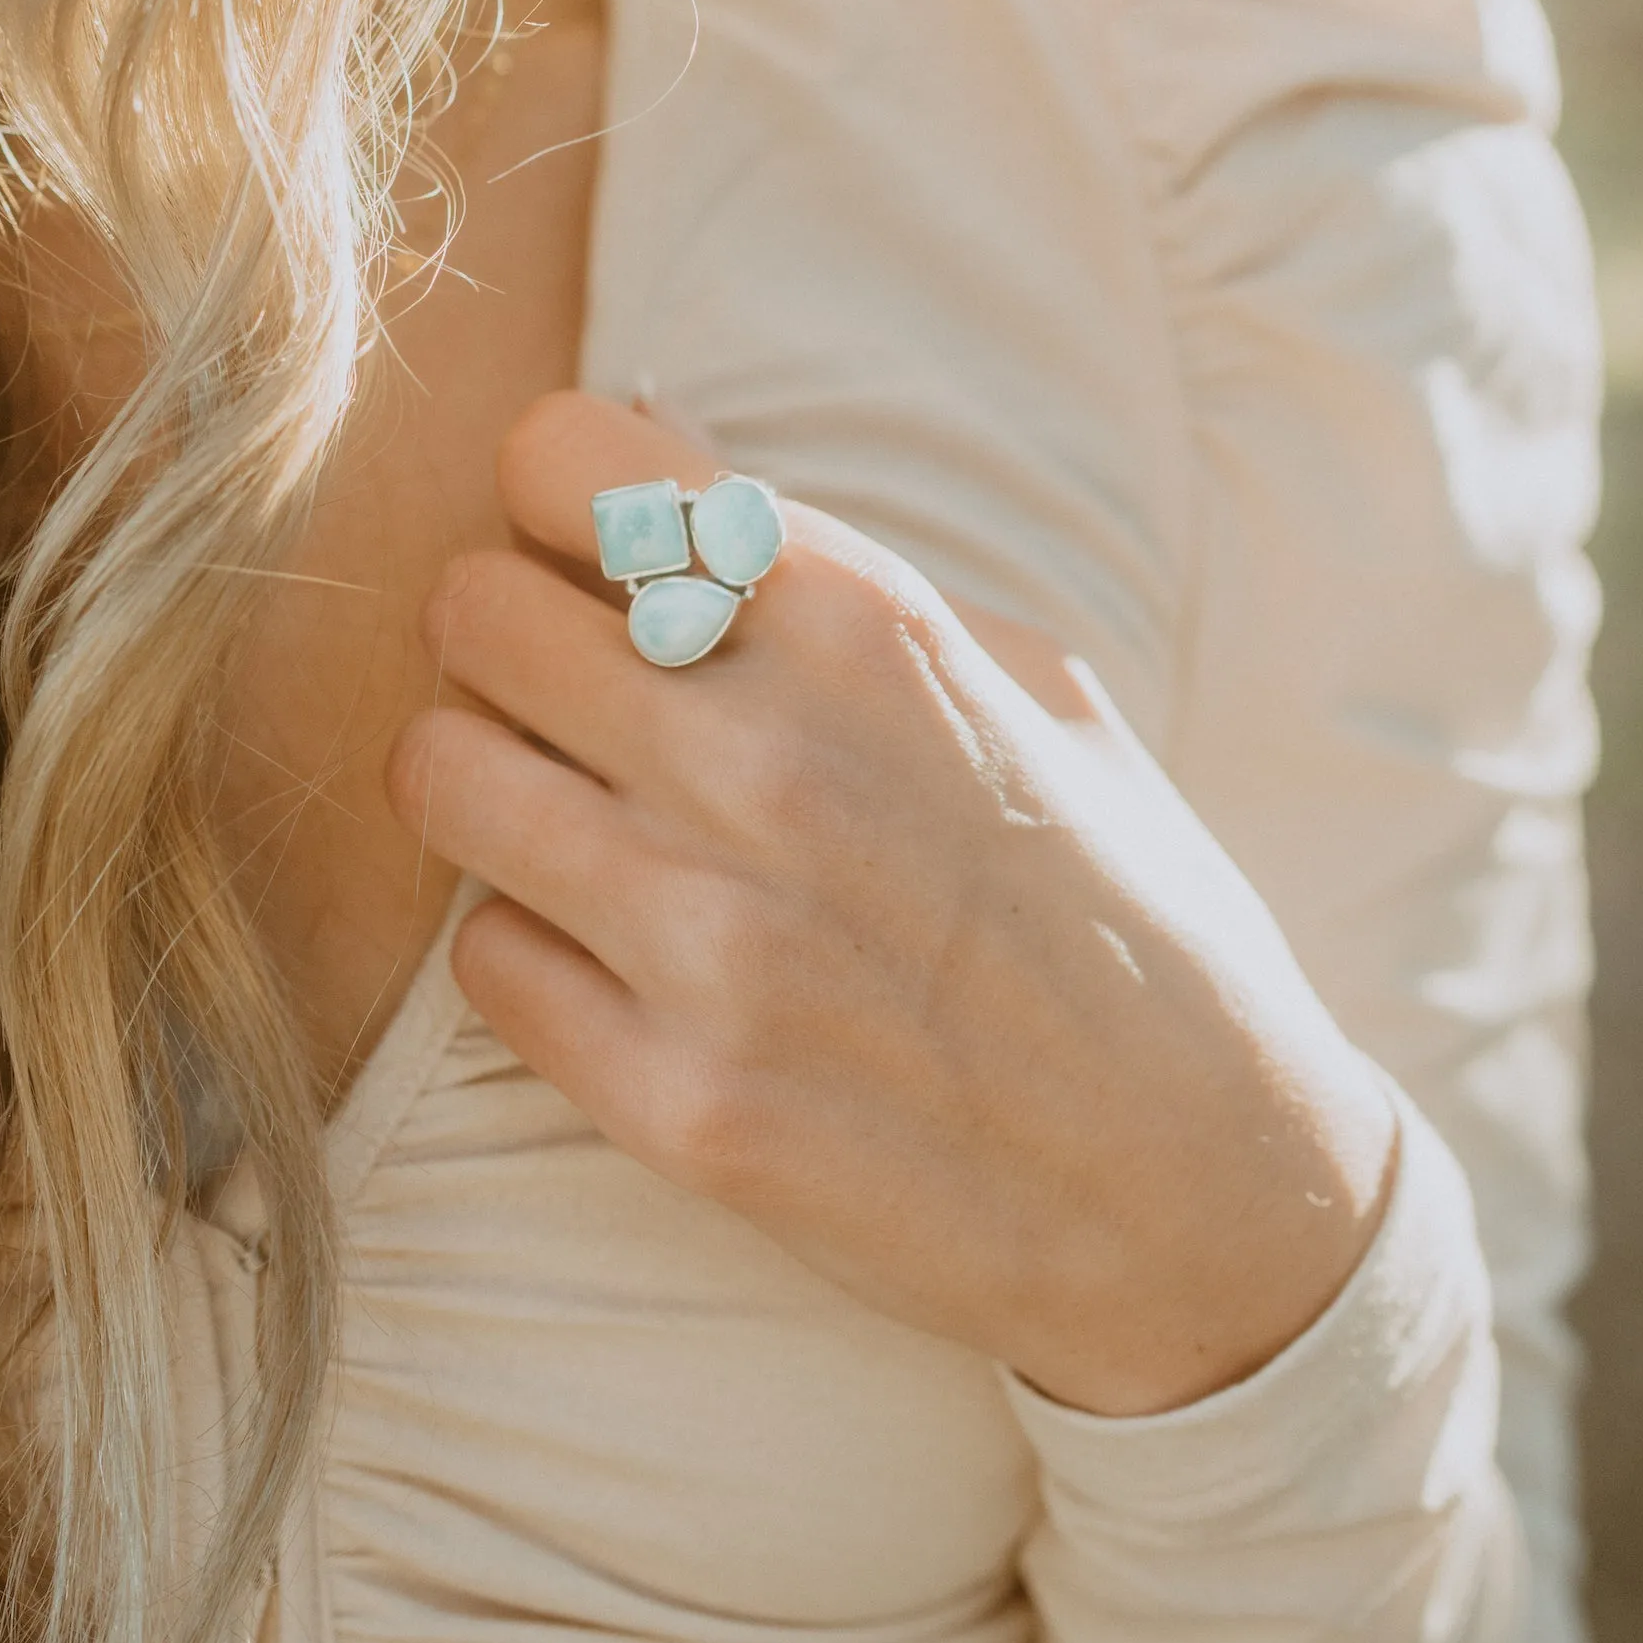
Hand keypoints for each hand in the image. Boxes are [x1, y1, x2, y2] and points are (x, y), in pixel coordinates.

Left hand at [384, 394, 1398, 1418]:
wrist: (1205, 1192)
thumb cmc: (1124, 915)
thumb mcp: (1037, 687)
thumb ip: (835, 576)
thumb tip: (651, 450)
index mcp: (868, 628)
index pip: (563, 461)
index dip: (557, 507)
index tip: (596, 565)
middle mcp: (774, 762)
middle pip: (471, 610)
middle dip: (502, 644)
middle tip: (563, 704)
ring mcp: (717, 939)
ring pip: (436, 772)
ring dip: (488, 790)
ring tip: (570, 826)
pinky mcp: (678, 1100)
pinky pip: (482, 958)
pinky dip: (531, 952)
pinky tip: (619, 966)